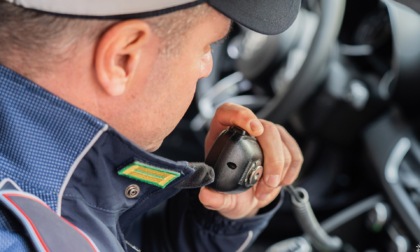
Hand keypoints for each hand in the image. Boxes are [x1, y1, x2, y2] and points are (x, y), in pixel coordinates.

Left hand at [198, 103, 302, 218]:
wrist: (245, 198)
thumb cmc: (229, 191)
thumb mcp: (219, 197)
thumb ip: (212, 199)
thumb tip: (205, 196)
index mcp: (222, 132)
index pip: (230, 112)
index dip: (243, 116)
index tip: (255, 130)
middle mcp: (246, 128)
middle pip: (267, 129)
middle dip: (273, 158)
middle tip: (268, 182)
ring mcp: (266, 135)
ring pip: (282, 143)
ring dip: (279, 172)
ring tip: (264, 191)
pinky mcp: (283, 144)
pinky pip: (295, 154)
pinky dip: (292, 171)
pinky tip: (282, 182)